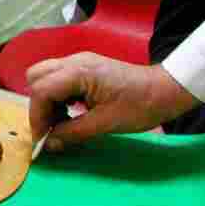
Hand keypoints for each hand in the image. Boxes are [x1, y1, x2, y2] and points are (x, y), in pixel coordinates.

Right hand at [26, 53, 199, 150]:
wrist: (168, 90)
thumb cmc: (140, 106)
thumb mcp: (106, 124)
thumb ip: (73, 132)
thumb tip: (49, 144)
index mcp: (78, 72)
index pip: (41, 90)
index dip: (37, 116)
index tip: (42, 139)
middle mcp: (74, 61)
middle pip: (36, 77)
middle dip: (38, 104)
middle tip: (49, 128)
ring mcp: (79, 61)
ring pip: (45, 76)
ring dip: (47, 100)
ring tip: (61, 122)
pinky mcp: (86, 67)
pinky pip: (59, 78)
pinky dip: (57, 95)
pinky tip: (70, 112)